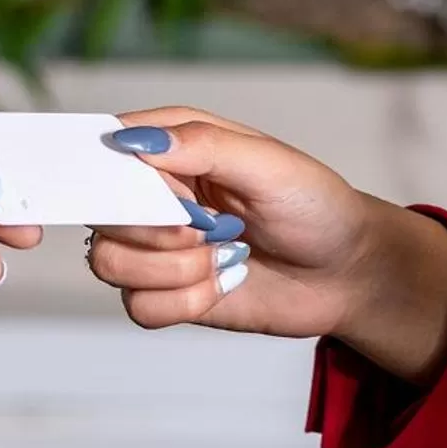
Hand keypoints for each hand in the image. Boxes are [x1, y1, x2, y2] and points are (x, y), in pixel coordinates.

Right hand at [85, 108, 446, 384]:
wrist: (346, 274)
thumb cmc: (315, 207)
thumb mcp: (269, 164)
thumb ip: (203, 146)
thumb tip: (136, 141)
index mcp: (171, 147)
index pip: (106, 148)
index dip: (108, 173)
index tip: (149, 193)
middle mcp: (154, 195)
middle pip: (100, 214)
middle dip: (156, 231)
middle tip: (209, 228)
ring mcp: (156, 247)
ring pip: (110, 264)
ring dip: (174, 270)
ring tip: (223, 256)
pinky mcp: (166, 292)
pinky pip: (139, 306)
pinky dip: (184, 302)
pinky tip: (222, 284)